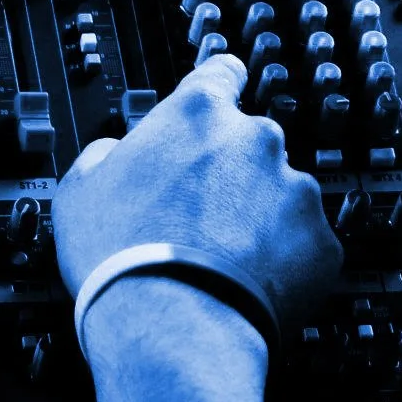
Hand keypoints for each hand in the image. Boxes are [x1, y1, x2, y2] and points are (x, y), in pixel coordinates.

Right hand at [52, 54, 340, 324]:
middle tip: (198, 216)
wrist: (172, 327)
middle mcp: (256, 140)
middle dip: (231, 174)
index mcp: (198, 115)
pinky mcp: (321, 241)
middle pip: (250, 145)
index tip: (222, 93)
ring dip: (259, 218)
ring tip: (221, 259)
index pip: (221, 74)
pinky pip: (305, 245)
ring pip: (281, 196)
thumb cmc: (122, 257)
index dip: (218, 86)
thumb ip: (105, 153)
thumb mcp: (80, 190)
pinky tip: (248, 283)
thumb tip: (114, 153)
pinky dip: (284, 261)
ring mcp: (296, 190)